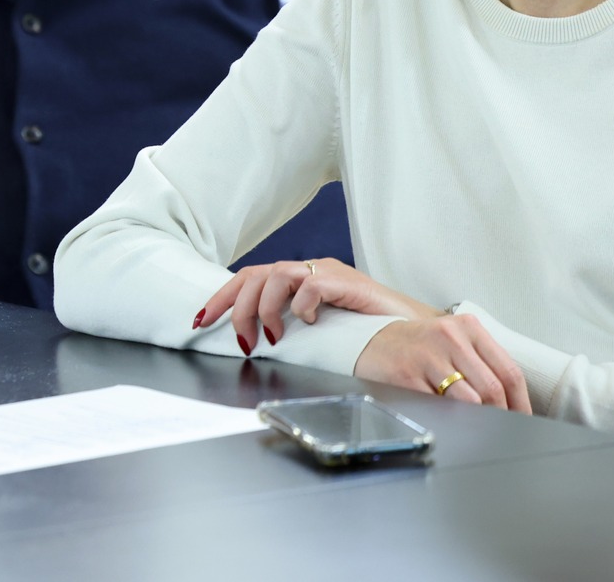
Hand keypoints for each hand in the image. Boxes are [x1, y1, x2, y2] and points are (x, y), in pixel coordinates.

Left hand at [196, 257, 437, 355]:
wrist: (412, 331)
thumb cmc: (367, 333)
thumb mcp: (319, 330)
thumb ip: (291, 328)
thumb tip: (252, 343)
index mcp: (299, 280)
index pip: (249, 278)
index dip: (221, 298)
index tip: (200, 321)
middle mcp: (310, 270)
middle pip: (255, 274)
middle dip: (236, 306)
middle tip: (240, 340)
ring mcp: (329, 273)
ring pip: (277, 275)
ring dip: (267, 309)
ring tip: (274, 337)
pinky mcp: (348, 281)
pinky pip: (313, 284)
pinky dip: (303, 303)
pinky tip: (310, 321)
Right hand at [355, 313, 530, 413]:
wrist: (373, 341)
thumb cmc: (419, 345)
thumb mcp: (455, 340)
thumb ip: (482, 362)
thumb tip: (511, 401)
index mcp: (469, 327)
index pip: (509, 370)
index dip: (520, 402)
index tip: (522, 418)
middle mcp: (451, 337)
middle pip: (492, 388)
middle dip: (500, 415)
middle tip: (499, 428)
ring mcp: (429, 356)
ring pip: (470, 401)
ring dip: (476, 419)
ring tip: (473, 423)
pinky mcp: (408, 375)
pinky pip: (440, 406)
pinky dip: (448, 417)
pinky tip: (445, 414)